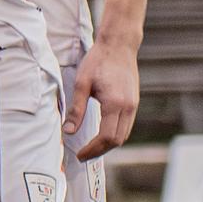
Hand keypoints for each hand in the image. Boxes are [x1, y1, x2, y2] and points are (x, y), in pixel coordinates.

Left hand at [66, 39, 139, 159]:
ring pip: (124, 134)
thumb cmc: (98, 61)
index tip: (79, 155)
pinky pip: (126, 125)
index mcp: (115, 104)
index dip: (93, 150)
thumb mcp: (81, 84)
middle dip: (100, 151)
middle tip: (82, 156)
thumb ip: (76, 109)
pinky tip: (101, 135)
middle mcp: (128, 107)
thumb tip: (68, 131)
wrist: (119, 46)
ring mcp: (134, 105)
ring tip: (90, 149)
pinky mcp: (134, 102)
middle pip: (118, 140)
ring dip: (108, 145)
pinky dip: (114, 135)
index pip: (106, 137)